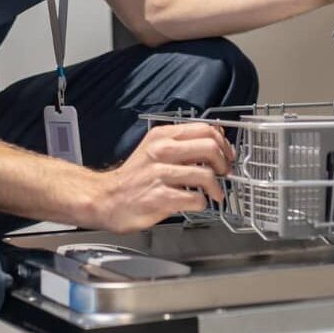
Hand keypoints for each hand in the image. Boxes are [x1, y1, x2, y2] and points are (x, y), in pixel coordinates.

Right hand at [88, 122, 233, 232]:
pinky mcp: (160, 197)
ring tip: (215, 193)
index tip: (227, 155)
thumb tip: (215, 135)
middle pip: (210, 148)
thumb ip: (183, 141)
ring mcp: (160, 174)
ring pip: (206, 174)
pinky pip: (195, 198)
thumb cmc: (134, 176)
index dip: (223, 143)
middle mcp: (161, 151)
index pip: (205, 129)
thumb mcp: (155, 148)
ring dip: (217, 188)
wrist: (107, 199)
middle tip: (224, 173)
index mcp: (162, 136)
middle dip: (224, 163)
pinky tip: (197, 203)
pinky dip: (202, 203)